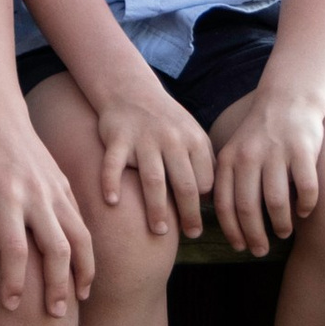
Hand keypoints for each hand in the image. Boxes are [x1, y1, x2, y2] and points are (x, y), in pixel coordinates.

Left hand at [0, 92, 93, 314]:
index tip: (11, 306)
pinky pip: (82, 222)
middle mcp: (35, 193)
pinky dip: (86, 250)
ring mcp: (55, 188)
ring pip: (81, 236)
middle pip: (57, 247)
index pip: (14, 247)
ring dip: (83, 270)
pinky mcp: (65, 185)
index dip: (14, 280)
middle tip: (56, 317)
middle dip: (58, 285)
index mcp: (4, 194)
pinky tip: (80, 271)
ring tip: (78, 299)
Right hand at [94, 76, 214, 239]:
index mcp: (193, 140)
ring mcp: (143, 139)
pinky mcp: (117, 138)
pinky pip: (113, 164)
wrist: (131, 90)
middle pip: (184, 185)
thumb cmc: (166, 121)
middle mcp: (171, 140)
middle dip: (188, 215)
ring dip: (156, 209)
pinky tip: (112, 202)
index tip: (198, 222)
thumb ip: (204, 163)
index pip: (205, 181)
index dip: (203, 205)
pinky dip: (111, 182)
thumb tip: (213, 200)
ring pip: (153, 180)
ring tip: (159, 232)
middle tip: (189, 235)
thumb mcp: (192, 134)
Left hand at [209, 78, 324, 255]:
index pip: (224, 203)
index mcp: (229, 159)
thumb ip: (229, 180)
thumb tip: (226, 220)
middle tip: (261, 251)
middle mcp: (249, 156)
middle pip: (247, 207)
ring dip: (280, 224)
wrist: (288, 99)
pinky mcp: (302, 150)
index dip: (231, 230)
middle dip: (254, 235)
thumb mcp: (235, 152)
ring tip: (283, 233)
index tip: (239, 247)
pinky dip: (306, 205)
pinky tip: (304, 213)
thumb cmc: (260, 135)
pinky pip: (306, 188)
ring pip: (276, 201)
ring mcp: (276, 153)